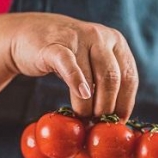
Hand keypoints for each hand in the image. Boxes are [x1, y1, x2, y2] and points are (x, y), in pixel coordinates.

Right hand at [8, 13, 138, 119]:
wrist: (28, 33)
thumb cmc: (66, 56)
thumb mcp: (92, 61)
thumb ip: (106, 81)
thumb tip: (117, 119)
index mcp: (116, 41)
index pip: (129, 78)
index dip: (125, 104)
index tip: (116, 123)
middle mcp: (100, 36)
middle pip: (112, 79)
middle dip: (106, 108)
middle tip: (96, 124)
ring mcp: (78, 38)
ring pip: (91, 78)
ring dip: (88, 105)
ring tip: (82, 119)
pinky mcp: (55, 45)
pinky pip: (69, 65)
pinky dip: (77, 82)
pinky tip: (82, 95)